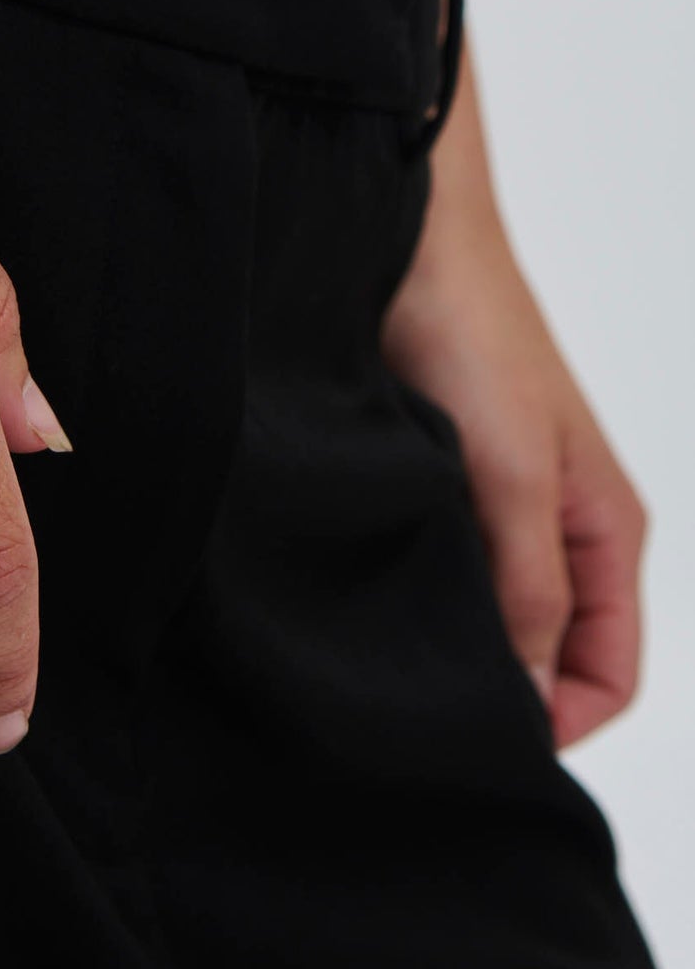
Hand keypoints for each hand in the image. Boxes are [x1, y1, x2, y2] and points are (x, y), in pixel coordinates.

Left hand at [383, 87, 645, 749]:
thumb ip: (529, 584)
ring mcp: (496, 505)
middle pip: (549, 654)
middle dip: (498, 689)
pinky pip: (438, 568)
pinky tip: (359, 591)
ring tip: (382, 651)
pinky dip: (410, 591)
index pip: (609, 673)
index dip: (557, 719)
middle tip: (414, 708)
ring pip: (488, 614)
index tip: (479, 737)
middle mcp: (557, 526)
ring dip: (447, 639)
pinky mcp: (436, 482)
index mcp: (605, 529)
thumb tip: (529, 702)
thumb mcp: (511, 471)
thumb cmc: (474, 328)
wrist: (403, 231)